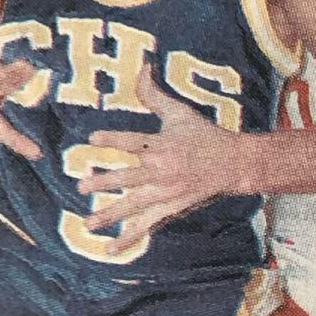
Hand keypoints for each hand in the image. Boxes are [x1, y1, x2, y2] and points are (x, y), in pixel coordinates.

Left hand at [80, 71, 239, 255]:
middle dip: (104, 182)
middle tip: (82, 185)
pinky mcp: (169, 209)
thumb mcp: (180, 113)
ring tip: (87, 224)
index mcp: (162, 146)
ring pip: (133, 206)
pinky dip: (129, 239)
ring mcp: (165, 194)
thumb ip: (155, 95)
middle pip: (129, 177)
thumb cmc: (204, 136)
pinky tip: (110, 250)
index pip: (134, 141)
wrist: (232, 165)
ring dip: (109, 215)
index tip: (92, 138)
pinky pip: (146, 226)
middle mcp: (162, 171)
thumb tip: (142, 65)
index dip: (113, 139)